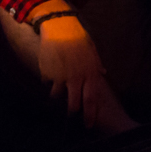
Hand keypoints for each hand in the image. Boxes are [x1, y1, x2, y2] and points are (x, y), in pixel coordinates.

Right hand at [36, 14, 134, 132]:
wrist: (60, 27)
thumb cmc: (78, 37)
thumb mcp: (92, 50)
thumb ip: (97, 64)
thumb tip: (103, 72)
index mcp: (89, 73)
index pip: (91, 99)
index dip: (90, 114)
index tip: (88, 124)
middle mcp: (76, 77)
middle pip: (74, 104)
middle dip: (73, 113)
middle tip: (71, 116)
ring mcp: (60, 76)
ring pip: (57, 96)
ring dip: (57, 95)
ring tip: (57, 90)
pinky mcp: (47, 73)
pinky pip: (47, 82)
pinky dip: (48, 80)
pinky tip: (50, 72)